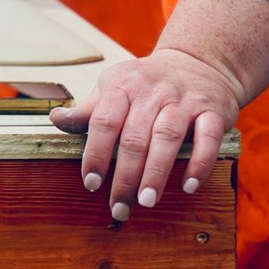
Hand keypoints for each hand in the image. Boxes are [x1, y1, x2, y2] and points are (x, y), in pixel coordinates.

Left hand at [50, 49, 239, 220]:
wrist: (198, 61)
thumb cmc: (146, 82)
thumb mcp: (114, 86)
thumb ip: (89, 109)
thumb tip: (55, 119)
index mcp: (121, 86)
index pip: (103, 122)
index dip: (95, 153)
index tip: (90, 183)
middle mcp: (151, 93)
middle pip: (134, 137)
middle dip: (125, 175)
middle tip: (119, 207)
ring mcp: (183, 101)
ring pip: (167, 138)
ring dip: (156, 173)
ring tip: (146, 201)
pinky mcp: (213, 111)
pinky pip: (207, 139)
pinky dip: (199, 163)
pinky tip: (188, 186)